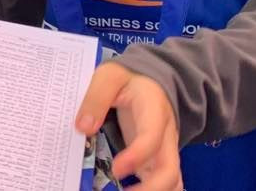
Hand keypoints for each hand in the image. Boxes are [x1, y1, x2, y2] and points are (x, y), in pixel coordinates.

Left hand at [77, 62, 181, 190]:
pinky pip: (164, 182)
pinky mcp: (157, 160)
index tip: (116, 169)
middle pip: (170, 169)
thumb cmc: (128, 78)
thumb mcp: (109, 76)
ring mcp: (163, 151)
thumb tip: (83, 128)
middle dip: (150, 189)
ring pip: (172, 181)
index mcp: (154, 112)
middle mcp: (165, 136)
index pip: (151, 138)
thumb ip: (96, 98)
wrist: (151, 81)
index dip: (136, 157)